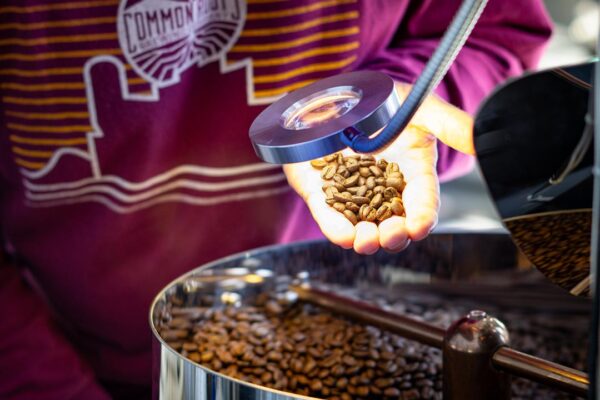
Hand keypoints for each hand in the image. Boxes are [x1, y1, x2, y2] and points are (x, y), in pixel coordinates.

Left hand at [284, 82, 473, 253]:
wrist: (340, 93)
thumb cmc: (386, 101)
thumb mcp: (421, 108)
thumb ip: (451, 125)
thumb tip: (482, 142)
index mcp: (412, 175)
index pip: (422, 203)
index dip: (422, 217)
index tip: (420, 225)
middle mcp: (384, 190)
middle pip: (394, 226)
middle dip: (395, 236)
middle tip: (391, 233)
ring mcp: (352, 194)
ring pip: (363, 229)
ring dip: (367, 241)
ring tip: (367, 239)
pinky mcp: (322, 192)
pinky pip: (329, 216)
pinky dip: (336, 228)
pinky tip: (344, 235)